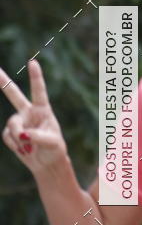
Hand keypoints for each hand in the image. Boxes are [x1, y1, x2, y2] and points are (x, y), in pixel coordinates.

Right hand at [0, 59, 66, 173]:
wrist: (46, 163)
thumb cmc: (54, 150)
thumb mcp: (52, 143)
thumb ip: (37, 136)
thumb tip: (20, 133)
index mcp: (43, 110)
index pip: (39, 91)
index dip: (35, 77)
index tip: (33, 62)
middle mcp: (29, 113)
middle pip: (14, 95)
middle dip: (3, 82)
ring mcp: (19, 122)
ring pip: (12, 125)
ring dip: (18, 137)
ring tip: (29, 146)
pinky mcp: (11, 133)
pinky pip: (7, 136)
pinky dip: (15, 145)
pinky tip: (23, 149)